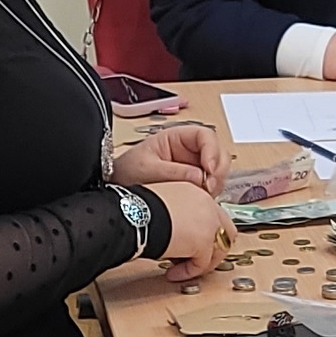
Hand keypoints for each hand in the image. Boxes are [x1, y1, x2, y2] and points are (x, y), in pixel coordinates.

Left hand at [113, 125, 229, 197]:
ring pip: (217, 170)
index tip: (209, 168)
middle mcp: (189, 150)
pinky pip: (211, 185)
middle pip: (217, 153)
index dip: (212, 150)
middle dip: (218, 170)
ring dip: (216, 183)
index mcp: (177, 137)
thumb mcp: (147, 169)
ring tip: (204, 195)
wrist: (117, 187)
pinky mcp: (195, 183)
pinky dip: (211, 193)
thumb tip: (198, 176)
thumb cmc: (127, 170)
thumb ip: (173, 172)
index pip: (205, 136)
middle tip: (209, 187)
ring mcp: (194, 166)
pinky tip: (201, 200)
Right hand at [148, 180, 231, 281]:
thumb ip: (176, 216)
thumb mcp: (161, 206)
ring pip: (219, 249)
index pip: (212, 215)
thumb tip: (174, 233)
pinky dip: (188, 272)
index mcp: (196, 193)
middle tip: (195, 259)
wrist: (135, 215)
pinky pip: (201, 264)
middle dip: (213, 248)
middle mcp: (207, 205)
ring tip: (183, 269)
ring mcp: (209, 223)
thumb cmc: (138, 209)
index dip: (203, 232)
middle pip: (225, 230)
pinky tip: (173, 274)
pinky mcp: (204, 242)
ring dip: (202, 263)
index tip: (190, 244)